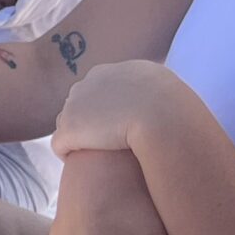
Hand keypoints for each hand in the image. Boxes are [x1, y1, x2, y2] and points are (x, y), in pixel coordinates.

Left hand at [51, 61, 196, 158]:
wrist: (161, 117)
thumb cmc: (174, 111)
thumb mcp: (169, 92)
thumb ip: (157, 95)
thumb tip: (163, 102)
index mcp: (115, 71)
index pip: (99, 89)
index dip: (106, 110)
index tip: (117, 125)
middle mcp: (90, 82)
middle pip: (79, 104)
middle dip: (88, 122)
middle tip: (104, 142)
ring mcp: (75, 104)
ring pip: (68, 124)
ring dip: (79, 138)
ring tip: (97, 153)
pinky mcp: (68, 129)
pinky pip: (60, 146)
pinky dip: (70, 155)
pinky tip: (85, 163)